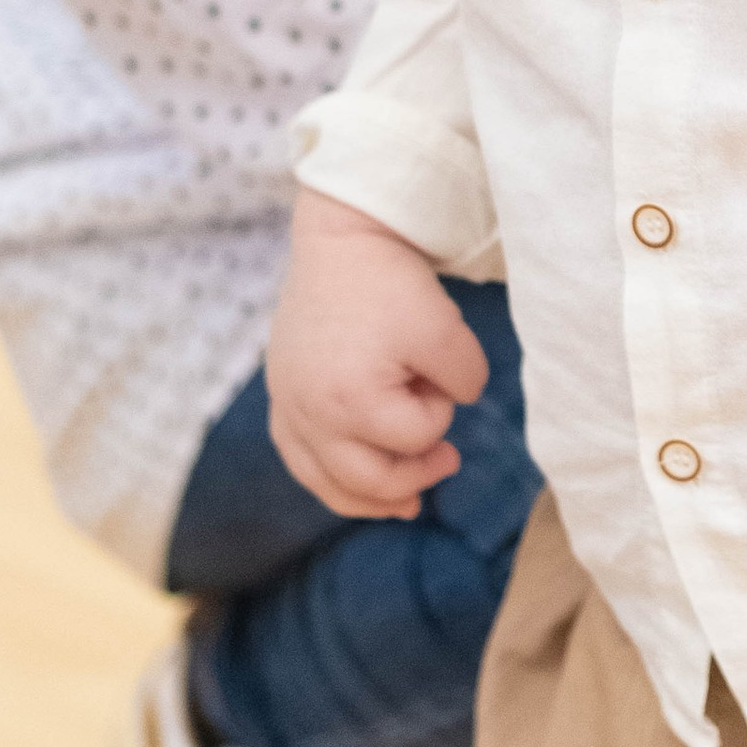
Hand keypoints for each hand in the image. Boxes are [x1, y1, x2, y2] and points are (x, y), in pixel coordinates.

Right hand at [266, 188, 488, 518]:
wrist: (339, 243)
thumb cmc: (390, 284)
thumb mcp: (446, 329)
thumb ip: (465, 382)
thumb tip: (449, 411)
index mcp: (349, 400)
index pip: (415, 437)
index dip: (440, 408)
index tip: (437, 370)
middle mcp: (309, 415)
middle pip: (372, 479)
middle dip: (417, 471)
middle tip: (450, 459)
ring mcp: (289, 409)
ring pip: (330, 486)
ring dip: (374, 498)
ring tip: (409, 504)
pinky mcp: (280, 398)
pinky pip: (301, 464)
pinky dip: (331, 483)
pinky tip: (356, 488)